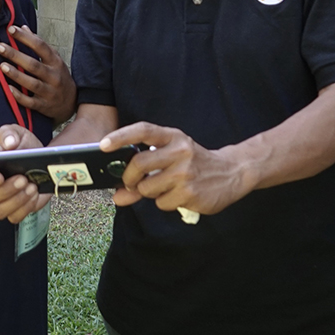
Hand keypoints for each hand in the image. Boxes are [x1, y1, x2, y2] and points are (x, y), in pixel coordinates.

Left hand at [0, 25, 76, 123]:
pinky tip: (9, 88)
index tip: (11, 29)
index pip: (40, 46)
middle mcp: (54, 76)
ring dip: (17, 75)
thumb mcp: (53, 59)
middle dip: (16, 55)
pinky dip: (19, 96)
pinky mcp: (44, 106)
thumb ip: (38, 45)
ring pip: (32, 83)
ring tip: (2, 66)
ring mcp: (49, 92)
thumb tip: (23, 27)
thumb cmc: (58, 76)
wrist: (70, 103)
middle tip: (0, 47)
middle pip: (34, 65)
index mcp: (55, 62)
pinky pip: (31, 101)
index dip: (26, 37)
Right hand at [0, 124, 51, 223]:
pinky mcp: (17, 209)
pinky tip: (35, 195)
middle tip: (23, 179)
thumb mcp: (18, 134)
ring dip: (16, 201)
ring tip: (32, 186)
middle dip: (5, 191)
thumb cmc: (24, 146)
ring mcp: (4, 200)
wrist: (41, 159)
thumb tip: (9, 143)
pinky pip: (15, 217)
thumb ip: (9, 134)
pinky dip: (25, 208)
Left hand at [100, 122, 256, 214]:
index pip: (143, 130)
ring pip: (148, 188)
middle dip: (129, 178)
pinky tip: (179, 196)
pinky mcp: (191, 193)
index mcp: (174, 137)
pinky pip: (162, 203)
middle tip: (132, 183)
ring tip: (165, 188)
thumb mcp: (172, 158)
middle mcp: (180, 151)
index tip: (103, 144)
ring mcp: (186, 173)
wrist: (232, 172)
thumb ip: (143, 173)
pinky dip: (164, 203)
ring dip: (149, 193)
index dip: (121, 136)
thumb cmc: (194, 163)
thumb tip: (116, 196)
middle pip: (139, 164)